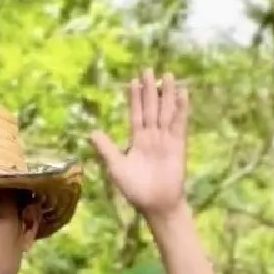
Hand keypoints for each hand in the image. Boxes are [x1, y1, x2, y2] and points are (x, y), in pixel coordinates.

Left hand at [89, 68, 188, 220]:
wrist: (156, 204)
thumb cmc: (135, 190)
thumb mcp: (116, 167)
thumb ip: (106, 149)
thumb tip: (90, 132)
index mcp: (137, 140)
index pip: (135, 114)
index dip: (134, 98)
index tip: (133, 81)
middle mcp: (151, 137)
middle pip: (150, 108)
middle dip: (149, 89)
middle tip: (148, 69)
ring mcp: (165, 139)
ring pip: (165, 111)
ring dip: (166, 94)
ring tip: (167, 75)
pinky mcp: (178, 145)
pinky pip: (179, 124)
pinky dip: (181, 109)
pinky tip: (182, 93)